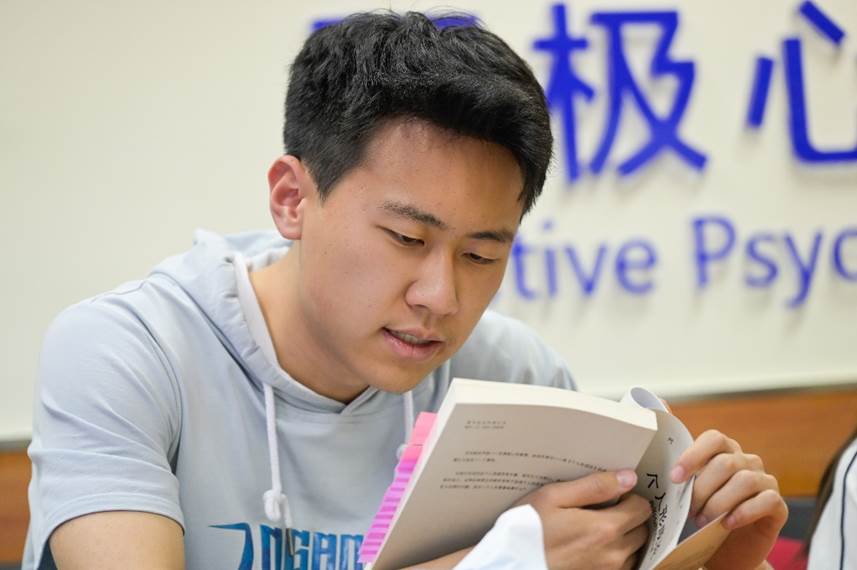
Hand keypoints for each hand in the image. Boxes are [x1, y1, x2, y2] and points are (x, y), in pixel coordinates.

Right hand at [516, 470, 650, 569]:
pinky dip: (614, 555)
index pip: (642, 508)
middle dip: (629, 516)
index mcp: (605, 528)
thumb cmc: (527, 530)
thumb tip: (628, 477)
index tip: (611, 494)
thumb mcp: (553, 496)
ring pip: (633, 550)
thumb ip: (594, 486)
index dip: (628, 496)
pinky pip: (621, 567)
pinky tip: (591, 547)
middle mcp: (613, 554)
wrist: (510, 563)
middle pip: (642, 529)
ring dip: (623, 537)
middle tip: (603, 509)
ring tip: (595, 529)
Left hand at [671, 430, 787, 569]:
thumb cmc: (704, 516)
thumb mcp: (688, 493)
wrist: (726, 552)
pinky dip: (744, 512)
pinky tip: (727, 524)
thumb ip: (682, 472)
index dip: (693, 455)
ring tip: (703, 520)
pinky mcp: (778, 506)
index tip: (675, 478)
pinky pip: (766, 500)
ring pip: (745, 481)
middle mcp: (748, 462)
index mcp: (725, 452)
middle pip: (725, 463)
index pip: (714, 439)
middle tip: (690, 509)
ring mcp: (765, 482)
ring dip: (719, 502)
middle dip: (702, 488)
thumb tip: (664, 439)